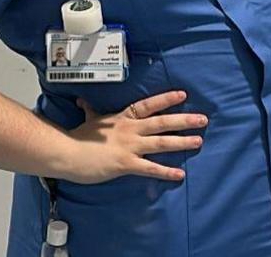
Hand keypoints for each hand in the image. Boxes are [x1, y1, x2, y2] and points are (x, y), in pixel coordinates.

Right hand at [56, 89, 206, 184]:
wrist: (67, 153)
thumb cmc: (79, 137)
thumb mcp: (89, 120)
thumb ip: (91, 110)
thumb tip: (82, 100)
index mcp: (123, 117)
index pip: (148, 105)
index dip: (166, 99)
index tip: (182, 94)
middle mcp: (130, 129)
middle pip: (162, 122)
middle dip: (183, 120)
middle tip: (202, 119)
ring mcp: (129, 146)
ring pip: (161, 142)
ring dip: (181, 142)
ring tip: (198, 140)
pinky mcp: (126, 164)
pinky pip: (150, 168)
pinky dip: (166, 171)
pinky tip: (180, 174)